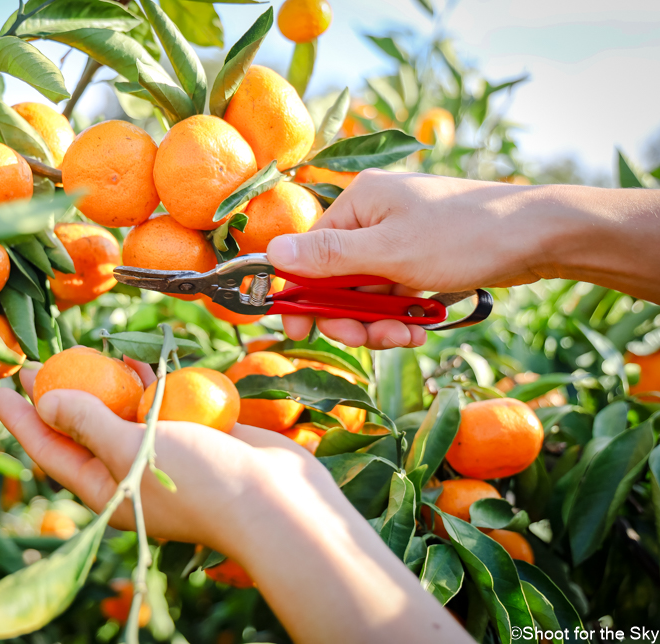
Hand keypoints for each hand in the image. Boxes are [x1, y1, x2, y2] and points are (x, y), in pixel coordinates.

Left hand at [0, 357, 328, 556]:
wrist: (277, 498)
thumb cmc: (200, 481)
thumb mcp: (131, 449)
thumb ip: (87, 421)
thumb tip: (46, 399)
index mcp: (107, 489)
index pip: (50, 451)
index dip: (21, 420)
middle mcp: (129, 472)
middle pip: (80, 429)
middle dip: (55, 396)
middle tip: (30, 363)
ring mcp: (163, 452)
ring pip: (120, 413)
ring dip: (100, 385)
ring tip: (77, 354)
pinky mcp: (193, 433)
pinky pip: (158, 403)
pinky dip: (144, 383)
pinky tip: (133, 361)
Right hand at [267, 170, 544, 348]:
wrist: (539, 236)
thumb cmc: (464, 236)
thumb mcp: (390, 252)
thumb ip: (328, 258)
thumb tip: (270, 253)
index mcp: (358, 203)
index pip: (308, 254)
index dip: (302, 296)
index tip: (299, 331)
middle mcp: (373, 218)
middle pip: (336, 279)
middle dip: (351, 316)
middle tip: (370, 339)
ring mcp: (398, 239)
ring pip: (366, 294)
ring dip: (380, 322)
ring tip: (408, 334)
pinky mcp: (420, 259)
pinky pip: (393, 295)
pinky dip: (402, 315)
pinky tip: (422, 326)